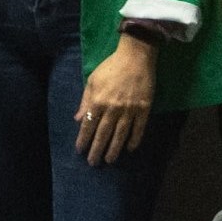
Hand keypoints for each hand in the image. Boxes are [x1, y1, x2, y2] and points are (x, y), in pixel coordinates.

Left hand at [76, 36, 157, 164]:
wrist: (135, 57)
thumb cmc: (110, 67)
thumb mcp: (92, 81)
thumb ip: (85, 101)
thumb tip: (77, 119)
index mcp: (98, 101)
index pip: (88, 124)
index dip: (83, 138)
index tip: (80, 150)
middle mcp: (112, 108)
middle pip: (103, 133)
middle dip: (97, 149)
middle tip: (93, 163)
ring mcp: (129, 109)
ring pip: (120, 134)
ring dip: (114, 149)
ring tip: (110, 160)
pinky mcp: (144, 108)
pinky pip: (139, 128)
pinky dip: (135, 139)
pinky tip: (130, 148)